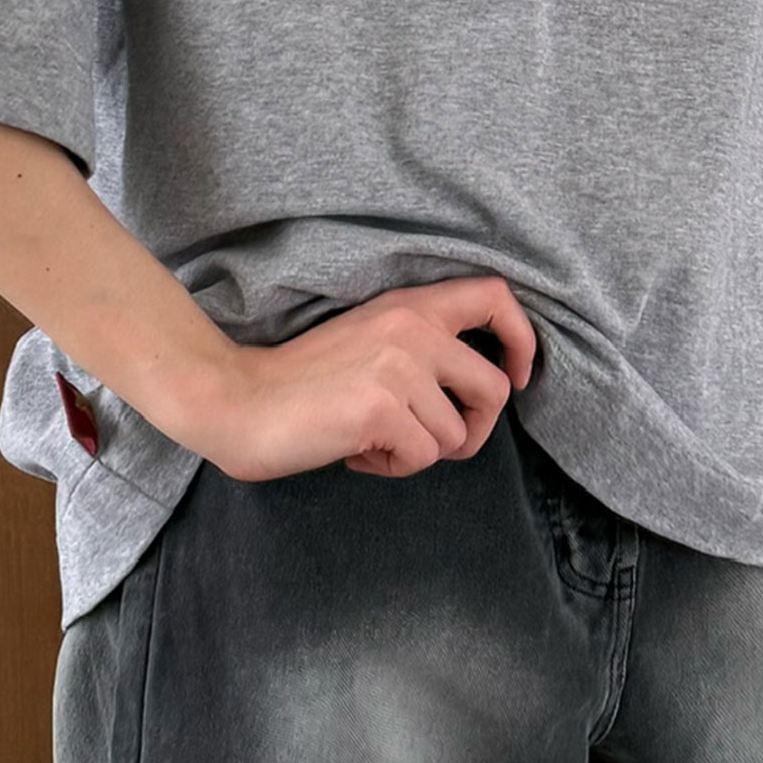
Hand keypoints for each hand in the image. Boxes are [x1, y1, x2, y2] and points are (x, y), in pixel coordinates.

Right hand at [204, 274, 538, 483]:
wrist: (241, 400)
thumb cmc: (304, 381)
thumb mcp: (371, 340)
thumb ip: (421, 350)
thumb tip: (472, 393)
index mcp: (411, 305)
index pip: (495, 295)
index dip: (522, 339)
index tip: (515, 375)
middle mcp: (413, 328)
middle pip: (494, 388)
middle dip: (472, 429)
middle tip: (429, 440)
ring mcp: (400, 366)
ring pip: (456, 435)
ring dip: (420, 452)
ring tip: (373, 439)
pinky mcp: (383, 408)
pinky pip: (422, 458)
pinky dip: (392, 467)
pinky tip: (356, 451)